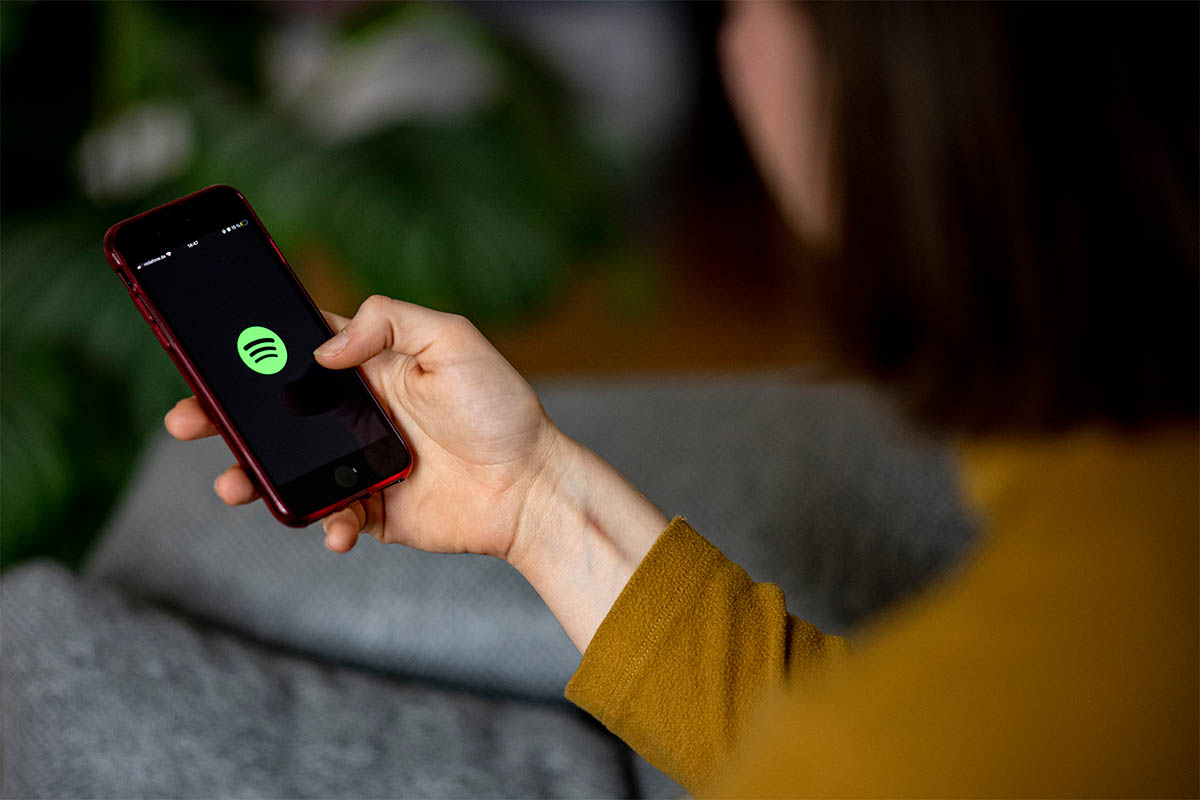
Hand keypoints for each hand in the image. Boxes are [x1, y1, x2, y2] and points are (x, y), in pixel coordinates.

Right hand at [166, 294, 667, 651]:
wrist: (530, 486)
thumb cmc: (498, 408)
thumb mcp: (452, 340)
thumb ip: (388, 322)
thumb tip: (324, 348)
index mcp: (369, 368)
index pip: (295, 351)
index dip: (250, 352)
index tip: (207, 354)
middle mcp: (356, 413)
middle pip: (274, 413)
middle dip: (224, 417)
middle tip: (187, 421)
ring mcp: (359, 462)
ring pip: (288, 468)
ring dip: (252, 476)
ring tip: (232, 485)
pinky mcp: (372, 507)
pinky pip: (330, 515)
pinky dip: (324, 522)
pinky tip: (339, 526)